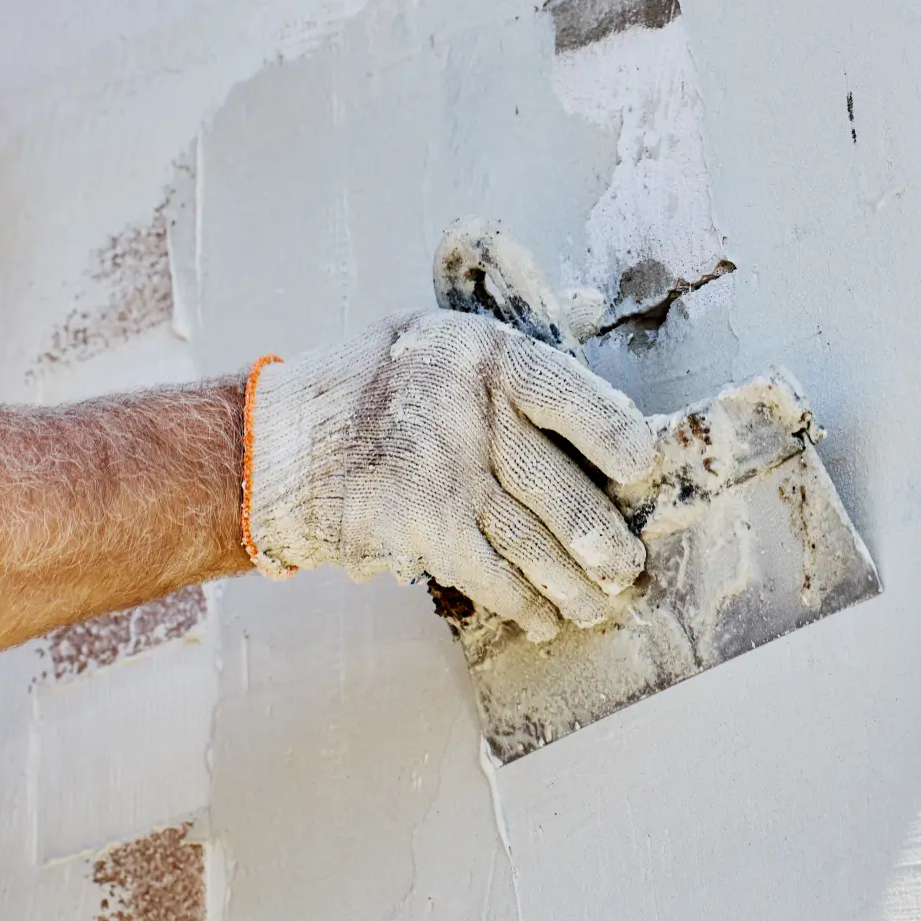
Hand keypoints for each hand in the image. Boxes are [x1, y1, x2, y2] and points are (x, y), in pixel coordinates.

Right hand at [244, 311, 656, 639]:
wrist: (276, 446)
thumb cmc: (369, 387)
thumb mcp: (437, 335)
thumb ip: (514, 337)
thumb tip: (592, 302)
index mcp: (480, 355)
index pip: (564, 390)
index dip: (610, 429)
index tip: (643, 463)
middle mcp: (466, 412)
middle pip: (556, 485)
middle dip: (601, 537)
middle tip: (628, 566)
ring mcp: (444, 475)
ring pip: (533, 540)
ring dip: (574, 583)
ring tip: (601, 603)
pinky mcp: (422, 528)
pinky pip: (493, 574)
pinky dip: (525, 602)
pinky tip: (545, 618)